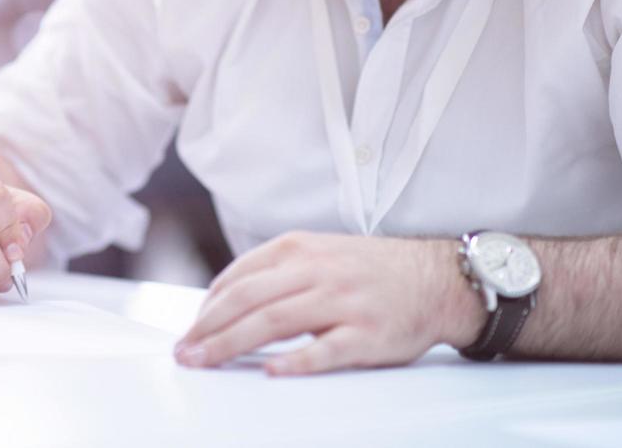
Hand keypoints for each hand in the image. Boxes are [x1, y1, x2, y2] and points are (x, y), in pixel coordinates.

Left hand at [175, 232, 485, 375]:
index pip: (238, 278)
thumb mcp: (318, 253)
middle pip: (247, 301)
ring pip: (273, 322)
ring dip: (231, 345)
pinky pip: (324, 350)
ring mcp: (342, 302)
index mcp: (299, 249)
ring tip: (206, 362)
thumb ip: (275, 271)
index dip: (207, 307)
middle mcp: (317, 271)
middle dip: (208, 329)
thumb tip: (223, 302)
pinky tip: (270, 372)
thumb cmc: (369, 271)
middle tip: (185, 353)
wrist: (436, 278)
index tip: (189, 330)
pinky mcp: (367, 334)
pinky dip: (294, 362)